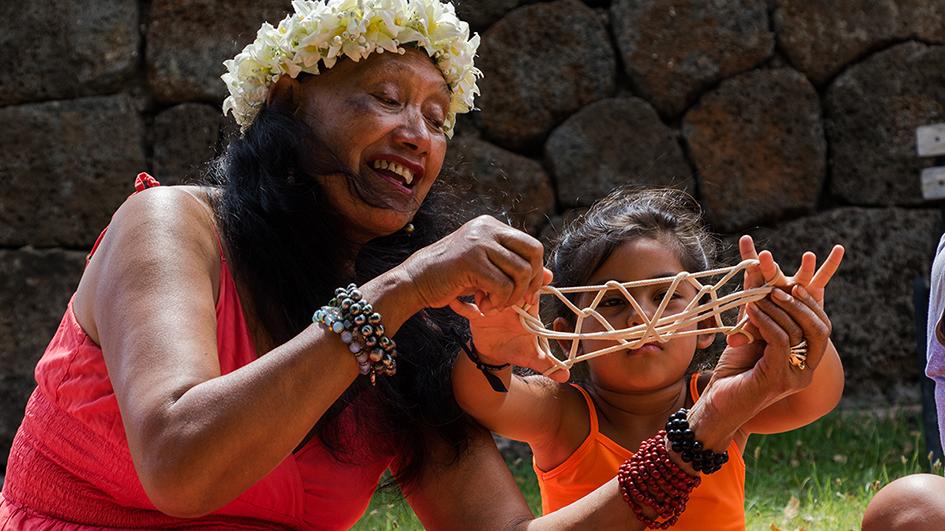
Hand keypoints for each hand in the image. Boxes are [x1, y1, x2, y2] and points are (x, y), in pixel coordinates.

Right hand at [399, 216, 545, 313]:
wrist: (415, 280)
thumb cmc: (450, 276)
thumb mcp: (486, 268)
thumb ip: (514, 268)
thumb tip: (551, 275)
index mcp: (491, 226)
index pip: (531, 245)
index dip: (536, 271)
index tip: (527, 292)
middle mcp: (487, 228)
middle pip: (534, 253)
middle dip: (532, 282)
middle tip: (517, 300)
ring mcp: (479, 242)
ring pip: (521, 272)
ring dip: (512, 297)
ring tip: (494, 304)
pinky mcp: (471, 260)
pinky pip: (503, 286)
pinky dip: (498, 302)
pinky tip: (483, 305)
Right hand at [450, 279, 569, 382]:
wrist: (495, 354)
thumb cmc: (516, 348)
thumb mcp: (532, 356)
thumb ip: (548, 363)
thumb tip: (565, 376)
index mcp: (526, 305)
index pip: (532, 286)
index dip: (530, 289)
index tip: (526, 300)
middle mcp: (509, 300)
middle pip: (508, 282)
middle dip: (505, 288)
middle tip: (503, 304)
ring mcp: (491, 304)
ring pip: (486, 288)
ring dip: (483, 294)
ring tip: (484, 309)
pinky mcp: (475, 312)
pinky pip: (465, 305)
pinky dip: (459, 304)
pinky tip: (454, 303)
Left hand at [696, 284, 832, 447]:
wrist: (717, 406)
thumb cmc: (733, 373)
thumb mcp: (750, 337)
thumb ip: (760, 313)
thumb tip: (759, 277)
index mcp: (805, 361)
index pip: (821, 327)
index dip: (810, 304)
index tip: (793, 284)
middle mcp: (805, 370)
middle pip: (820, 329)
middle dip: (801, 304)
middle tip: (780, 287)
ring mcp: (795, 376)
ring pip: (798, 332)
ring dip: (777, 309)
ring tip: (758, 296)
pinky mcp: (778, 378)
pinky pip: (780, 340)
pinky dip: (766, 321)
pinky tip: (751, 310)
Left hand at [729, 235, 843, 345]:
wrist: (787, 337)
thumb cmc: (766, 331)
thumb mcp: (755, 332)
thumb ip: (745, 333)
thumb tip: (732, 341)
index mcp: (760, 290)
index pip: (752, 272)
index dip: (749, 256)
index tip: (745, 240)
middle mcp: (778, 284)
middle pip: (773, 273)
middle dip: (769, 265)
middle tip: (765, 256)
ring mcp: (795, 285)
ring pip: (800, 275)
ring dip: (806, 266)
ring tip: (809, 256)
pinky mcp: (812, 289)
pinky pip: (823, 276)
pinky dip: (831, 264)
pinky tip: (839, 249)